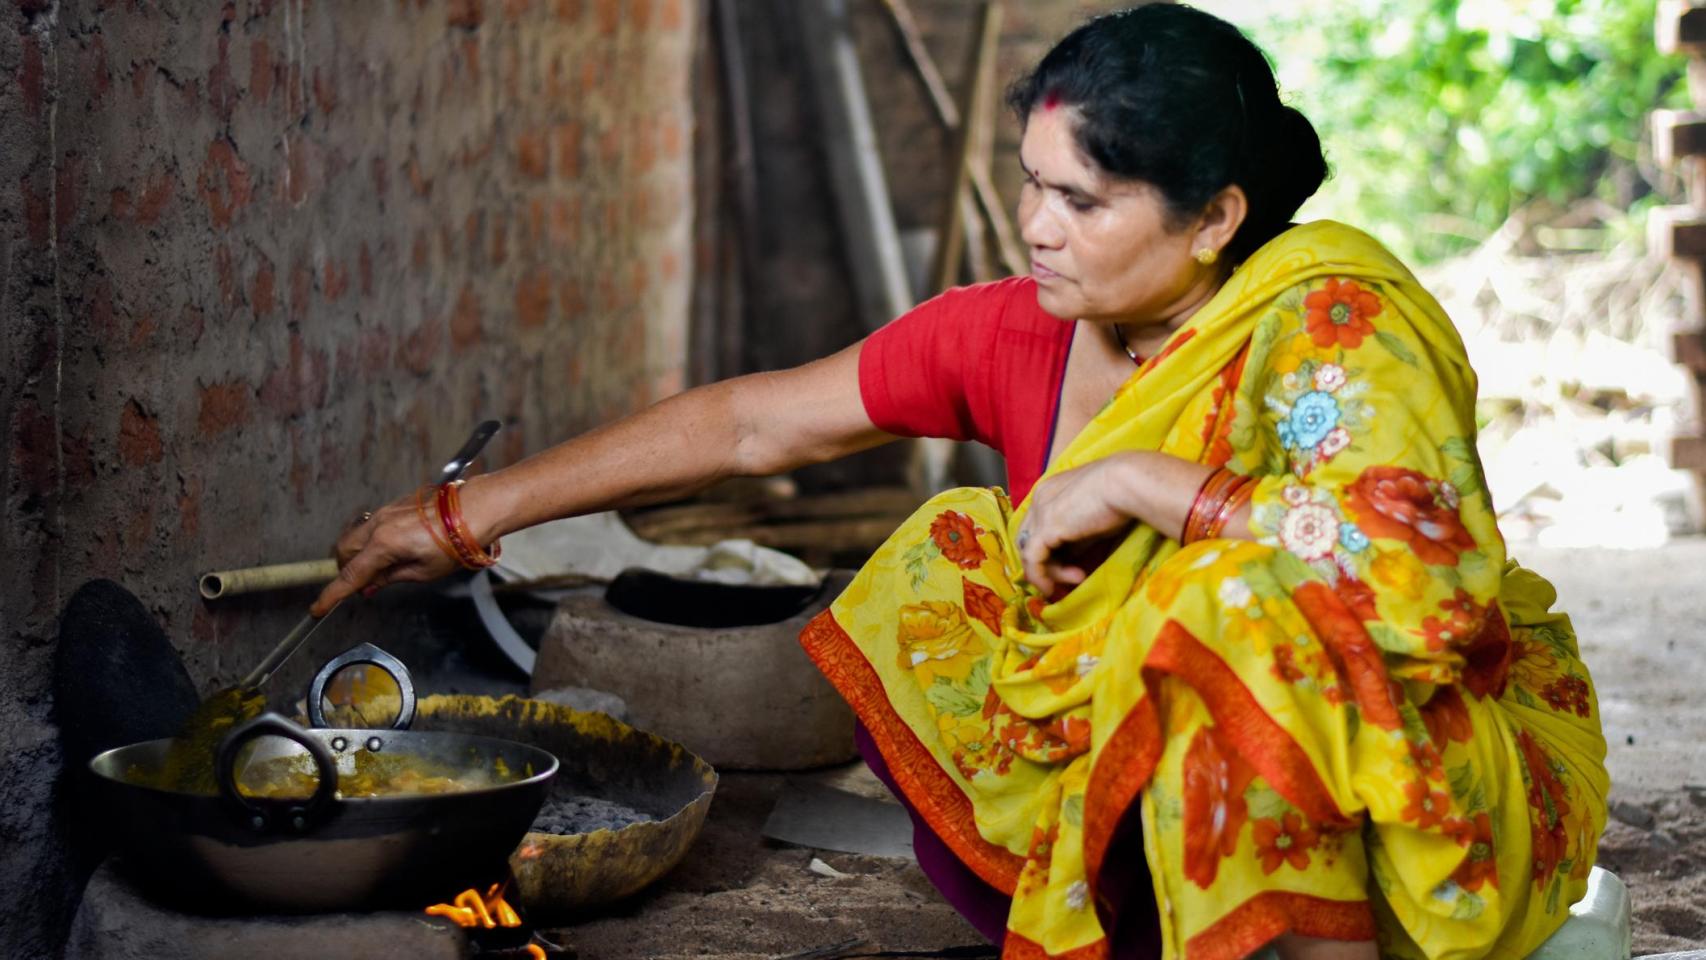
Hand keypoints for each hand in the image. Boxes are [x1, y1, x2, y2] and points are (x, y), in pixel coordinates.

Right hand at [310, 488, 466, 615]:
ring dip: (360, 554)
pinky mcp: (393, 505)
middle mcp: (378, 525)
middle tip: (366, 584)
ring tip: (385, 567)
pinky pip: (371, 526)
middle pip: (344, 551)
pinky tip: (395, 550)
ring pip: (355, 536)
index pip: (350, 575)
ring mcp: (384, 512)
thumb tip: (371, 586)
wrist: (473, 511)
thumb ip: (391, 578)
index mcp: (384, 544)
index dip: (333, 595)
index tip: (318, 609)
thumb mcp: (424, 572)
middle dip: (347, 570)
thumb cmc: (454, 542)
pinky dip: (373, 541)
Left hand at [1016, 453, 1143, 595]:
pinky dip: (1039, 577)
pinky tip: (1052, 589)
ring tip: (1077, 578)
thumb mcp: (1093, 519)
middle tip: (1070, 575)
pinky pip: (1033, 560)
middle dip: (1046, 561)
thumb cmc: (1121, 496)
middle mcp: (1039, 498)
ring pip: (1029, 550)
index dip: (1049, 548)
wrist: (1126, 483)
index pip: (1037, 524)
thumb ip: (1077, 536)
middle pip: (1029, 538)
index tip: (1070, 564)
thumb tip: (1070, 558)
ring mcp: (1040, 512)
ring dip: (1050, 572)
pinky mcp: (1045, 528)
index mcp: (1049, 490)